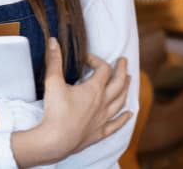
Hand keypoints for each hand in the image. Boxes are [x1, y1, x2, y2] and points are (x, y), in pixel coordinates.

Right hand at [11, 38, 132, 165]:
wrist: (56, 141)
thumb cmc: (55, 112)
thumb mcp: (53, 82)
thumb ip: (54, 61)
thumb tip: (54, 42)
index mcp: (94, 89)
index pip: (103, 69)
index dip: (96, 60)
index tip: (87, 59)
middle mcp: (103, 102)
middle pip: (119, 83)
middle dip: (122, 70)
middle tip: (124, 61)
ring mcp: (103, 118)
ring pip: (120, 101)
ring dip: (126, 89)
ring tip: (129, 81)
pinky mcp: (100, 132)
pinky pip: (116, 124)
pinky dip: (124, 118)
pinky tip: (129, 114)